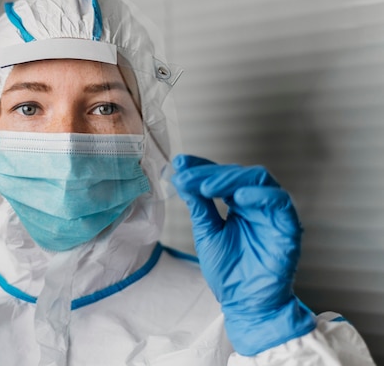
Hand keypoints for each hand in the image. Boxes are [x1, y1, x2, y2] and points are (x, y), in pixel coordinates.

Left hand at [171, 154, 315, 355]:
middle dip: (210, 173)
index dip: (202, 167)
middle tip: (187, 177)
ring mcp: (273, 214)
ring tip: (206, 187)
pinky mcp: (288, 227)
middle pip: (239, 174)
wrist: (244, 304)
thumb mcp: (207, 233)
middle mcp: (257, 204)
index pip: (223, 176)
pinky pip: (280, 202)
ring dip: (230, 179)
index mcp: (239, 204)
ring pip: (259, 180)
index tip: (180, 163)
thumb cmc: (228, 272)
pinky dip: (260, 196)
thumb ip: (199, 205)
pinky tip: (238, 198)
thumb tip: (182, 176)